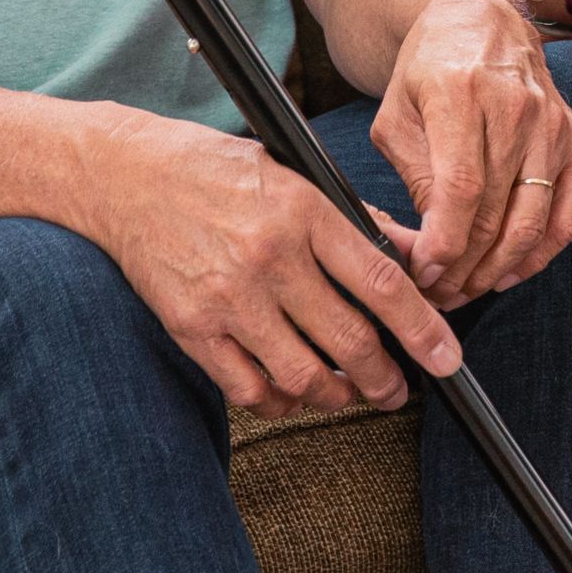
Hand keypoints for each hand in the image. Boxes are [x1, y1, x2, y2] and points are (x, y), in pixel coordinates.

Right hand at [65, 108, 461, 416]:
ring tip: (349, 393)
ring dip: (337, 396)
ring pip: (303, 374)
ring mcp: (228, 297)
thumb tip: (418, 258)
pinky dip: (280, 402)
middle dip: (385, 378)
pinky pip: (248, 388)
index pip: (381, 281)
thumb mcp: (293, 174)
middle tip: (397, 389)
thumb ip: (356, 220)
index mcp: (303, 209)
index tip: (446, 359)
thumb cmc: (216, 170)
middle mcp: (269, 256)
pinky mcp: (191, 327)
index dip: (422, 330)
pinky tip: (293, 394)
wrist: (125, 175)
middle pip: (349, 339)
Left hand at [364, 0, 571, 302]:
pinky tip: (510, 271)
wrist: (481, 19)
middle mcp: (515, 107)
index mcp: (461, 92)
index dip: (444, 243)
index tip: (425, 273)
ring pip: (532, 222)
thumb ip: (413, 176)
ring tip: (468, 289)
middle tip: (438, 294)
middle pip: (495, 212)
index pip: (461, 188)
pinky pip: (566, 215)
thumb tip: (429, 246)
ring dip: (498, 269)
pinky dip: (540, 254)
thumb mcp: (396, 114)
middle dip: (463, 267)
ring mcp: (552, 124)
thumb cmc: (428, 68)